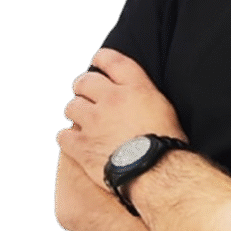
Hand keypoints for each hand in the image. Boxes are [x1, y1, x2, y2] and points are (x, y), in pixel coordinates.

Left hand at [56, 48, 186, 187]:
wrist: (155, 171)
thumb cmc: (166, 143)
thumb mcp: (164, 107)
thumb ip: (145, 94)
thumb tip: (136, 93)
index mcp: (135, 87)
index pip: (112, 60)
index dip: (102, 58)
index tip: (98, 60)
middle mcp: (112, 99)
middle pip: (85, 81)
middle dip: (83, 86)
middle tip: (84, 92)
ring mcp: (94, 122)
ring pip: (72, 107)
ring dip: (76, 111)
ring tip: (82, 119)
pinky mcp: (82, 145)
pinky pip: (64, 136)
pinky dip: (68, 137)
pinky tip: (74, 141)